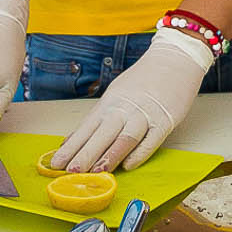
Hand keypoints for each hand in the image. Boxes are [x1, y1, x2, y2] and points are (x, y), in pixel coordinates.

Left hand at [50, 26, 212, 171]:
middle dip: (85, 154)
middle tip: (70, 172)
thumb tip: (73, 141)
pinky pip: (152, 140)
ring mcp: (146, 114)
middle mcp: (125, 108)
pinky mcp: (166, 119)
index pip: (86, 128)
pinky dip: (140, 154)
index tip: (56, 163)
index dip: (71, 147)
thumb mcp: (115, 94)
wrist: (175, 58)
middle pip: (102, 134)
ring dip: (110, 156)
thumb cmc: (143, 79)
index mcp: (110, 102)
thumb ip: (97, 119)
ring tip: (96, 173)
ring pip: (125, 138)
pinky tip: (128, 165)